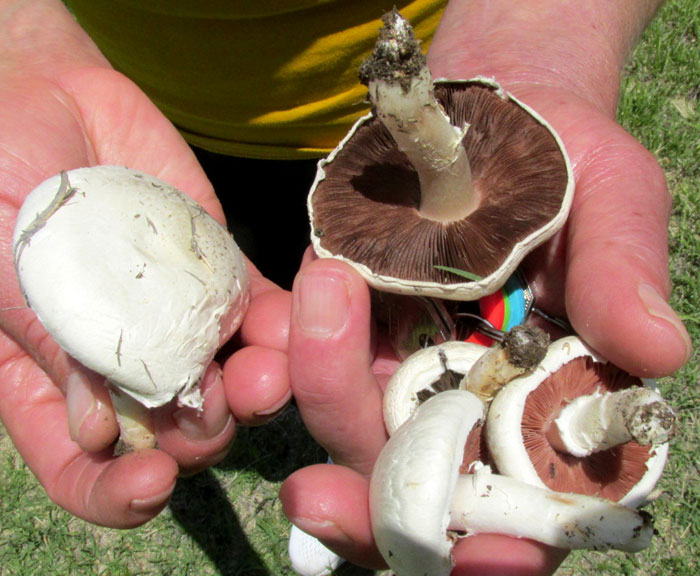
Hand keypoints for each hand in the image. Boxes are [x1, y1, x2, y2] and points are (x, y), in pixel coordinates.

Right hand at [0, 1, 290, 527]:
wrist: (49, 101)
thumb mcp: (1, 263)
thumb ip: (49, 340)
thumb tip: (97, 428)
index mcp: (54, 380)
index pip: (84, 468)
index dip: (115, 491)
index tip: (151, 481)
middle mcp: (127, 364)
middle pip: (177, 433)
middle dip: (204, 434)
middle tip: (214, 404)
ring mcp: (182, 321)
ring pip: (233, 380)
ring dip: (258, 388)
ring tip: (267, 373)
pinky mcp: (224, 277)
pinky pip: (266, 315)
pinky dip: (287, 325)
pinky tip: (302, 319)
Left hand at [280, 2, 690, 571]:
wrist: (487, 119)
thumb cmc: (564, 161)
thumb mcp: (610, 195)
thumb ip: (625, 271)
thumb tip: (659, 351)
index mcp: (555, 402)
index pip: (539, 504)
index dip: (511, 545)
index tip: (483, 552)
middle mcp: (475, 406)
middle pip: (425, 493)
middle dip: (373, 513)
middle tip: (318, 499)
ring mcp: (406, 373)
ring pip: (357, 435)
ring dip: (322, 411)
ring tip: (286, 350)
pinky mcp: (355, 332)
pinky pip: (315, 367)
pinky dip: (290, 364)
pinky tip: (273, 338)